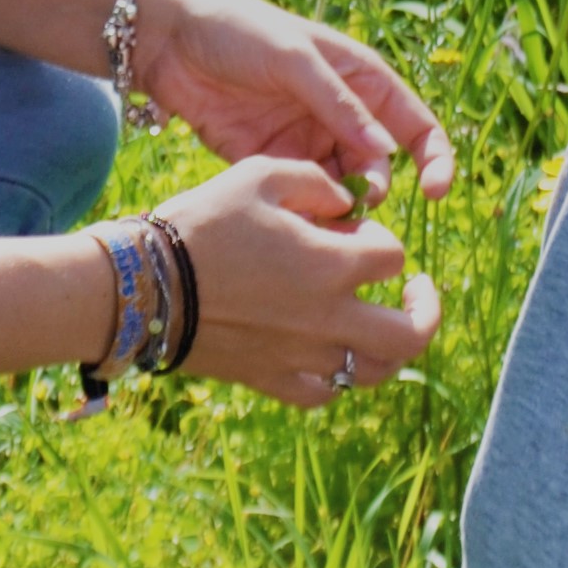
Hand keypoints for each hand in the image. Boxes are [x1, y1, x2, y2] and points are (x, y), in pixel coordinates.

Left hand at [133, 0, 455, 206]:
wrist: (169, 41)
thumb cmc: (238, 31)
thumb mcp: (294, 59)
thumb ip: (339, 104)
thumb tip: (387, 151)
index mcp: (360, 79)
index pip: (415, 124)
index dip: (435, 158)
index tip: (437, 190)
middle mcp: (340, 114)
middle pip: (380, 164)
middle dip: (376, 186)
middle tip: (353, 199)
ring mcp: (306, 140)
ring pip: (342, 186)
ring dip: (343, 207)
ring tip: (328, 218)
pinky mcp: (271, 162)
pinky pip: (302, 194)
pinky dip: (308, 211)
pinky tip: (301, 220)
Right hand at [156, 158, 440, 407]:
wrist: (143, 287)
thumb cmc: (200, 223)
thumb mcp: (258, 175)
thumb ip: (314, 180)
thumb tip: (346, 201)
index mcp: (332, 265)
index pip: (392, 254)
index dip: (378, 234)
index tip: (351, 226)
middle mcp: (329, 319)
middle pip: (411, 333)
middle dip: (425, 309)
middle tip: (417, 290)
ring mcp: (303, 357)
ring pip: (376, 371)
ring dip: (389, 346)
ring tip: (383, 324)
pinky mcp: (272, 380)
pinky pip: (325, 393)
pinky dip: (339, 376)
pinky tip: (331, 355)